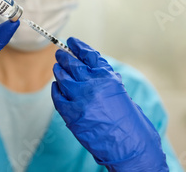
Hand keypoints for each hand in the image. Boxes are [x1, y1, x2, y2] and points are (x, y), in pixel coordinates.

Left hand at [51, 38, 167, 171]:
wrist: (130, 145)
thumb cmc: (129, 121)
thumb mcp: (119, 92)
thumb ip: (103, 79)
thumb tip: (88, 69)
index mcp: (107, 77)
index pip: (88, 54)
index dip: (78, 46)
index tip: (71, 41)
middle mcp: (93, 84)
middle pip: (72, 64)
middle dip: (64, 57)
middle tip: (59, 53)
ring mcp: (80, 99)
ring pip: (63, 78)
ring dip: (59, 71)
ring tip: (57, 67)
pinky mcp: (71, 114)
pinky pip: (58, 97)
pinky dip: (56, 90)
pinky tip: (56, 87)